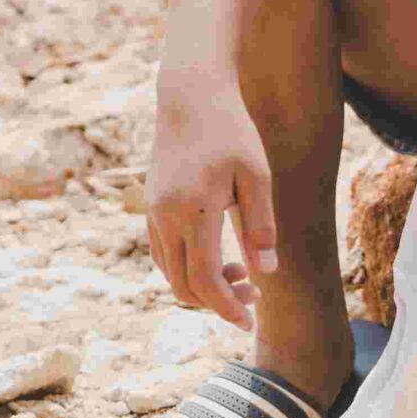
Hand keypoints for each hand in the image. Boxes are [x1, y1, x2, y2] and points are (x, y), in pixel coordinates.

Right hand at [147, 76, 276, 330]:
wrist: (190, 95)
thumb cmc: (230, 131)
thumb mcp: (257, 175)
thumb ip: (261, 225)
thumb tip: (266, 273)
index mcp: (193, 210)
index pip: (204, 279)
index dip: (227, 307)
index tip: (250, 322)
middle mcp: (164, 215)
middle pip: (181, 284)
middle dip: (216, 302)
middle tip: (252, 294)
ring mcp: (153, 210)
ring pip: (168, 271)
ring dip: (200, 285)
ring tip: (238, 270)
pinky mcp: (150, 203)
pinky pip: (162, 252)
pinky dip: (185, 267)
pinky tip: (213, 255)